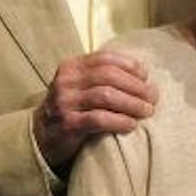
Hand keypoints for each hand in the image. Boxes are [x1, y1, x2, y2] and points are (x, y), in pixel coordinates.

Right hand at [34, 50, 156, 167]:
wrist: (42, 136)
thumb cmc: (71, 108)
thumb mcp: (80, 85)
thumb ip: (102, 76)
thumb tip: (142, 75)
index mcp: (71, 66)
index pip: (105, 59)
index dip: (130, 66)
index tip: (146, 77)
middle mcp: (66, 81)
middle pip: (109, 76)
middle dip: (136, 86)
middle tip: (152, 98)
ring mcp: (65, 102)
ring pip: (107, 96)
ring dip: (132, 104)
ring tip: (147, 111)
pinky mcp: (68, 124)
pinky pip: (100, 119)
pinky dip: (120, 121)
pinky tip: (131, 125)